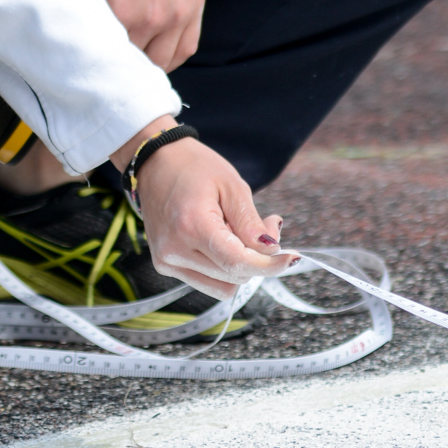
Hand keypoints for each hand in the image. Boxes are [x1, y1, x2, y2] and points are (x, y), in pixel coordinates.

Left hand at [75, 0, 209, 70]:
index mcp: (120, 7)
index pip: (104, 51)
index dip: (95, 53)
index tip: (88, 52)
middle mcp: (150, 18)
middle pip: (131, 59)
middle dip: (118, 59)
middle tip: (107, 56)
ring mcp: (176, 16)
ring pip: (159, 62)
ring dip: (144, 64)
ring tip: (131, 59)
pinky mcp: (194, 10)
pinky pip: (185, 49)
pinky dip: (171, 59)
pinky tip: (156, 54)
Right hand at [121, 130, 294, 299]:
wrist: (156, 161)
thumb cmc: (195, 167)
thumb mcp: (231, 185)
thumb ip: (250, 224)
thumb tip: (271, 252)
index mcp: (191, 225)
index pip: (237, 263)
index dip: (269, 265)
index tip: (291, 258)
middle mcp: (174, 250)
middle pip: (234, 276)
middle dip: (258, 258)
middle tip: (266, 225)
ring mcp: (167, 261)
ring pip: (223, 285)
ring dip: (241, 266)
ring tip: (239, 231)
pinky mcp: (165, 266)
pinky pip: (207, 282)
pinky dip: (224, 268)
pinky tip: (222, 241)